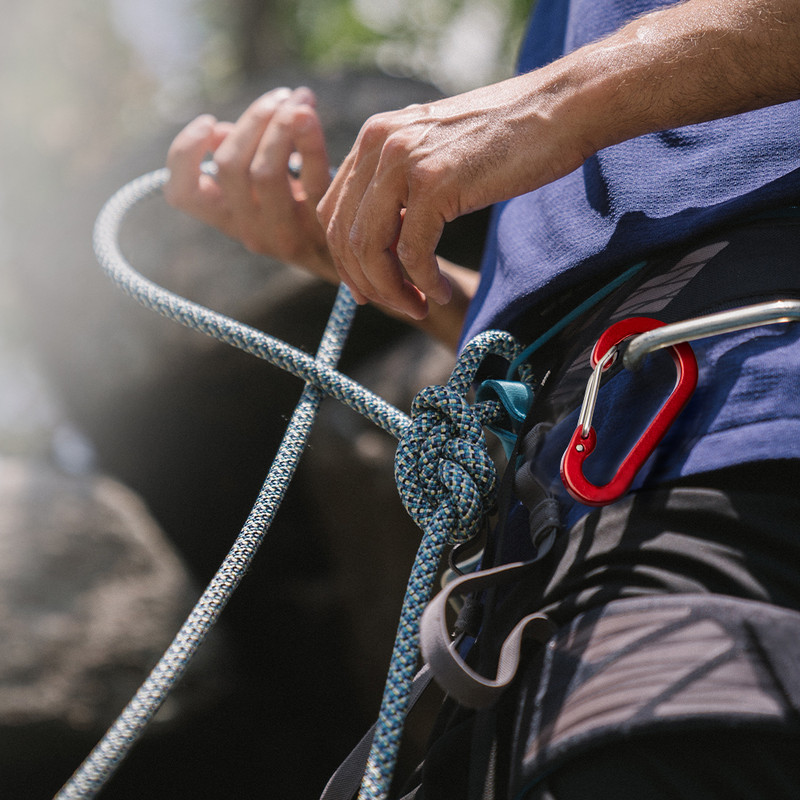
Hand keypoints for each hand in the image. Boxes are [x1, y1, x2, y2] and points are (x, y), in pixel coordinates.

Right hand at [164, 87, 337, 282]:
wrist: (361, 259)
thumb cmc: (309, 213)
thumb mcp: (268, 195)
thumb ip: (241, 164)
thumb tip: (220, 132)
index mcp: (230, 220)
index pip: (182, 194)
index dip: (184, 153)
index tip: (211, 122)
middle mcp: (250, 232)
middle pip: (230, 166)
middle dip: (253, 120)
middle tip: (278, 98)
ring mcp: (285, 235)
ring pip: (264, 171)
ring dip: (279, 124)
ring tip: (299, 99)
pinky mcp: (322, 228)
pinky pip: (312, 174)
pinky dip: (307, 138)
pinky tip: (308, 115)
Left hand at [315, 77, 585, 319]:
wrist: (559, 108)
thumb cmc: (506, 137)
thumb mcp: (435, 152)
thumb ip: (401, 184)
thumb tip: (384, 236)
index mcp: (374, 137)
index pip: (332, 210)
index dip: (345, 259)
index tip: (367, 289)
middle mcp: (379, 144)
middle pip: (344, 234)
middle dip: (365, 282)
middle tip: (396, 306)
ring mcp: (404, 162)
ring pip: (370, 248)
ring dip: (390, 290)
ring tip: (417, 307)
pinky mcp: (434, 184)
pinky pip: (412, 253)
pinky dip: (423, 283)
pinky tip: (439, 293)